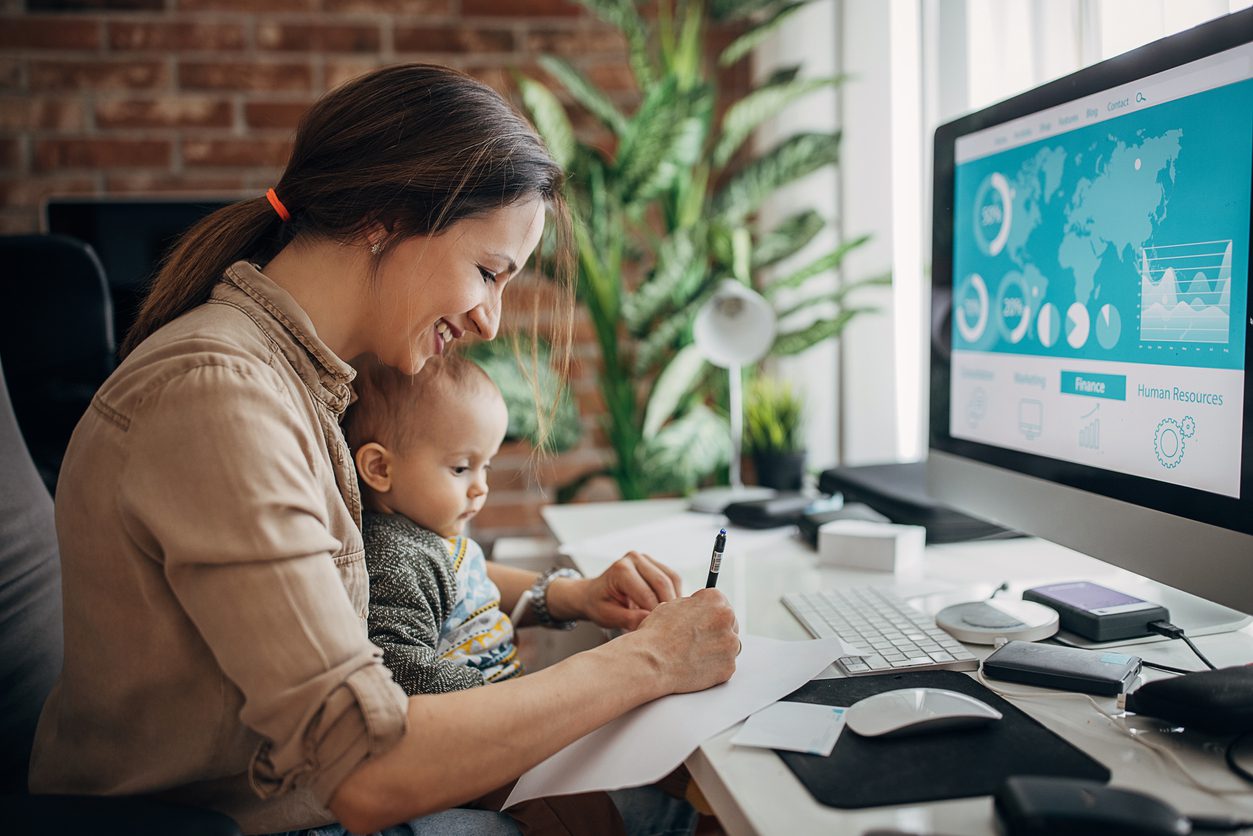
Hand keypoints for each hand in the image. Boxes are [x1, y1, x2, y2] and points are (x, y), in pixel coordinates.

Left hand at [549, 551, 682, 630]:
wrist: (593, 593)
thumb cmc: (599, 605)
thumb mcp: (607, 616)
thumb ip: (628, 618)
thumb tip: (649, 620)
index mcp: (620, 570)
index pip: (647, 593)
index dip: (655, 614)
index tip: (659, 631)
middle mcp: (634, 558)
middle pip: (662, 583)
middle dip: (669, 607)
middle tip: (671, 627)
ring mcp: (645, 558)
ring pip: (672, 578)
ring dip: (675, 599)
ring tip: (671, 618)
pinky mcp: (654, 563)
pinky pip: (672, 578)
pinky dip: (675, 593)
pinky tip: (670, 609)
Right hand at [629, 589, 738, 693]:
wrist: (651, 662)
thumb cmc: (656, 634)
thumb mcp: (672, 607)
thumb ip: (692, 606)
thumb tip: (699, 610)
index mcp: (714, 600)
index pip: (720, 602)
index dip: (708, 612)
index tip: (702, 620)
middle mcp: (727, 618)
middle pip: (729, 623)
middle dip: (717, 630)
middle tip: (699, 640)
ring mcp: (730, 644)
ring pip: (729, 645)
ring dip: (718, 649)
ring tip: (695, 654)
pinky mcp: (728, 666)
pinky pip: (725, 665)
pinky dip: (714, 667)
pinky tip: (697, 666)